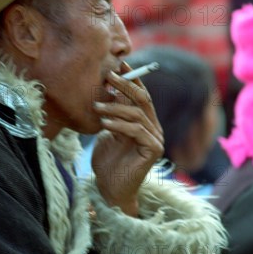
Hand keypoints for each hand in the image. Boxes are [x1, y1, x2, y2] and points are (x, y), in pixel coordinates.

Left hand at [91, 64, 163, 216]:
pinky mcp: (153, 150)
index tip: (118, 64)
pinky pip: (136, 131)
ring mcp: (155, 139)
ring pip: (136, 114)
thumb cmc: (107, 162)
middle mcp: (153, 128)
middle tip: (108, 75)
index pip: (141, 94)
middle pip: (142, 99)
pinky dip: (119, 125)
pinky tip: (104, 124)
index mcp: (144, 122)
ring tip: (96, 107)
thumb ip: (112, 114)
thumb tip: (107, 89)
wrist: (110, 189)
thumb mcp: (107, 132)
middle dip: (125, 84)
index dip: (132, 78)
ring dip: (114, 108)